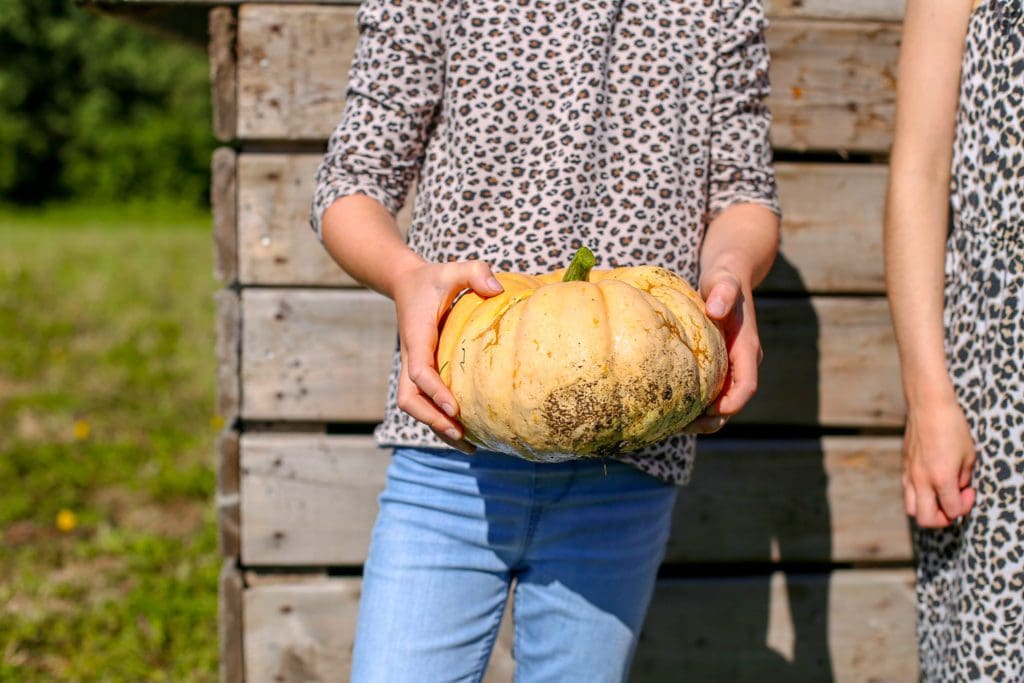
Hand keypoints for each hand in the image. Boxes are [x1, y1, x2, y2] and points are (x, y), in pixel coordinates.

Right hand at [392, 260, 503, 451]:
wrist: (406, 283)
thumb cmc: (434, 278)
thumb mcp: (453, 269)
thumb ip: (475, 272)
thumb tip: (497, 290)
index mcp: (417, 337)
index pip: (419, 371)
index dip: (435, 392)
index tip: (455, 408)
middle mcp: (411, 356)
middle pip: (410, 400)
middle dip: (432, 420)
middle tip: (462, 435)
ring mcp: (414, 367)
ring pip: (415, 407)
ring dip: (436, 427)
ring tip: (469, 446)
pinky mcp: (422, 373)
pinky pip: (426, 402)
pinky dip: (441, 420)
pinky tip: (468, 435)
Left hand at [684, 268, 761, 433]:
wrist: (727, 279)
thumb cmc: (724, 280)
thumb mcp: (724, 280)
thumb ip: (724, 290)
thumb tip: (716, 309)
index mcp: (747, 349)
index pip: (746, 385)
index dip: (732, 402)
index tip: (711, 411)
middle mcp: (741, 363)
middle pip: (732, 402)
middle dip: (713, 419)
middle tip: (684, 427)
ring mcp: (729, 367)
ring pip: (720, 402)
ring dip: (701, 417)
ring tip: (672, 425)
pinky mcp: (716, 367)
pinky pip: (707, 391)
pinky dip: (692, 403)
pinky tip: (668, 408)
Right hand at [902, 396, 976, 527]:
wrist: (928, 406)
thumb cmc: (952, 427)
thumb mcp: (969, 455)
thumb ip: (963, 478)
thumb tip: (958, 490)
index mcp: (941, 478)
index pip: (952, 510)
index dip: (965, 506)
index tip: (969, 491)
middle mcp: (922, 480)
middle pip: (926, 519)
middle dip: (943, 519)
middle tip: (953, 504)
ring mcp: (909, 474)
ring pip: (911, 509)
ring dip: (927, 509)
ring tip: (939, 497)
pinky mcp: (904, 467)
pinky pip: (908, 492)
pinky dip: (919, 496)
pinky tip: (930, 483)